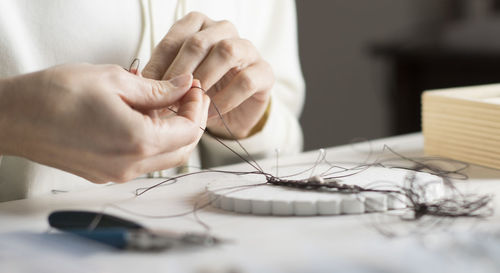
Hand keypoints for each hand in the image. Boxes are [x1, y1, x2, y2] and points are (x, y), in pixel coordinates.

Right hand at [0, 63, 209, 182]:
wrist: (12, 117)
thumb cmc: (54, 95)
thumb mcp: (113, 80)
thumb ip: (156, 89)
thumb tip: (183, 88)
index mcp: (138, 142)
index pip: (190, 130)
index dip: (197, 107)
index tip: (192, 88)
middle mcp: (130, 165)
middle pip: (182, 148)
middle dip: (191, 120)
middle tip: (185, 95)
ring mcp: (116, 174)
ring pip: (164, 157)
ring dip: (173, 132)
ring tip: (162, 102)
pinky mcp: (104, 174)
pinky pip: (142, 161)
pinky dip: (152, 141)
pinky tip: (142, 117)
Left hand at [143, 12, 273, 138]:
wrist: (233, 114)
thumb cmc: (202, 92)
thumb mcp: (176, 83)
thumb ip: (160, 77)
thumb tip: (137, 80)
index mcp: (200, 27)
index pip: (176, 37)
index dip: (160, 64)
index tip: (149, 90)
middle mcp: (225, 31)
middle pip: (200, 41)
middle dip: (180, 73)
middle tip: (168, 98)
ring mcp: (248, 50)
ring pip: (227, 52)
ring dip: (205, 79)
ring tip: (192, 102)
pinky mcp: (264, 72)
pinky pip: (246, 80)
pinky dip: (226, 98)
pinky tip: (212, 111)